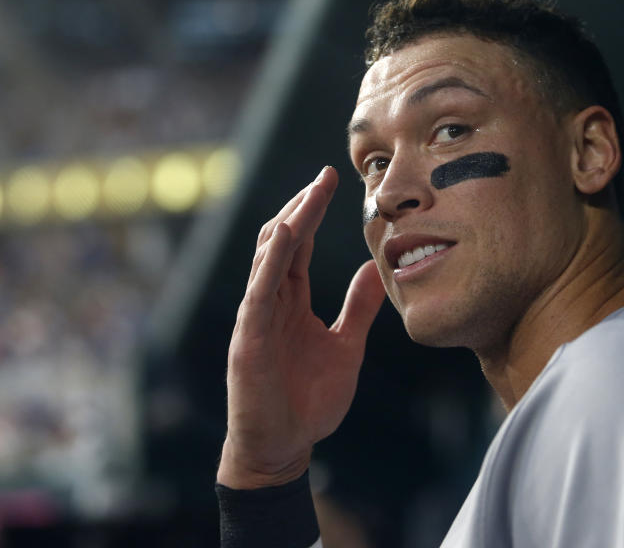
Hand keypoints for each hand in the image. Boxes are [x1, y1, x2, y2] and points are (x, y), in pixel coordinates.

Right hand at [217, 166, 384, 488]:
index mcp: (291, 301)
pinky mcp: (248, 338)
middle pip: (281, 240)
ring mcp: (256, 317)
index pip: (298, 245)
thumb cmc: (310, 400)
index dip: (312, 212)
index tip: (331, 181)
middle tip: (326, 176)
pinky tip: (284, 234)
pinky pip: (258, 291)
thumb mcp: (347, 345)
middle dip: (302, 206)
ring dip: (289, 222)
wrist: (285, 447)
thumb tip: (376, 269)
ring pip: (267, 257)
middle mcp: (269, 301)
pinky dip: (270, 260)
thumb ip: (359, 307)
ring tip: (311, 194)